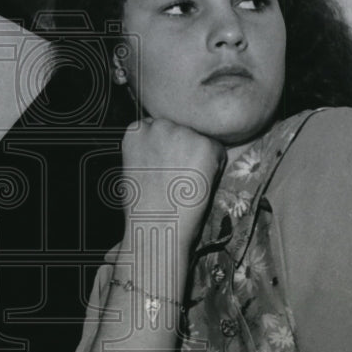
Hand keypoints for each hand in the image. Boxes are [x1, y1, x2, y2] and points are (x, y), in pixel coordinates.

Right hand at [120, 117, 223, 250]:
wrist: (155, 226)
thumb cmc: (143, 206)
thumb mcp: (133, 166)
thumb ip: (148, 147)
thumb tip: (169, 144)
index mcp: (136, 129)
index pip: (159, 128)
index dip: (164, 150)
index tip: (161, 168)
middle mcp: (159, 124)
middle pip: (181, 130)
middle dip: (182, 149)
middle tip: (174, 179)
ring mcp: (182, 133)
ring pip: (200, 139)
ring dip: (198, 157)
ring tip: (184, 183)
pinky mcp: (205, 145)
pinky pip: (218, 151)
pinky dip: (214, 168)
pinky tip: (197, 185)